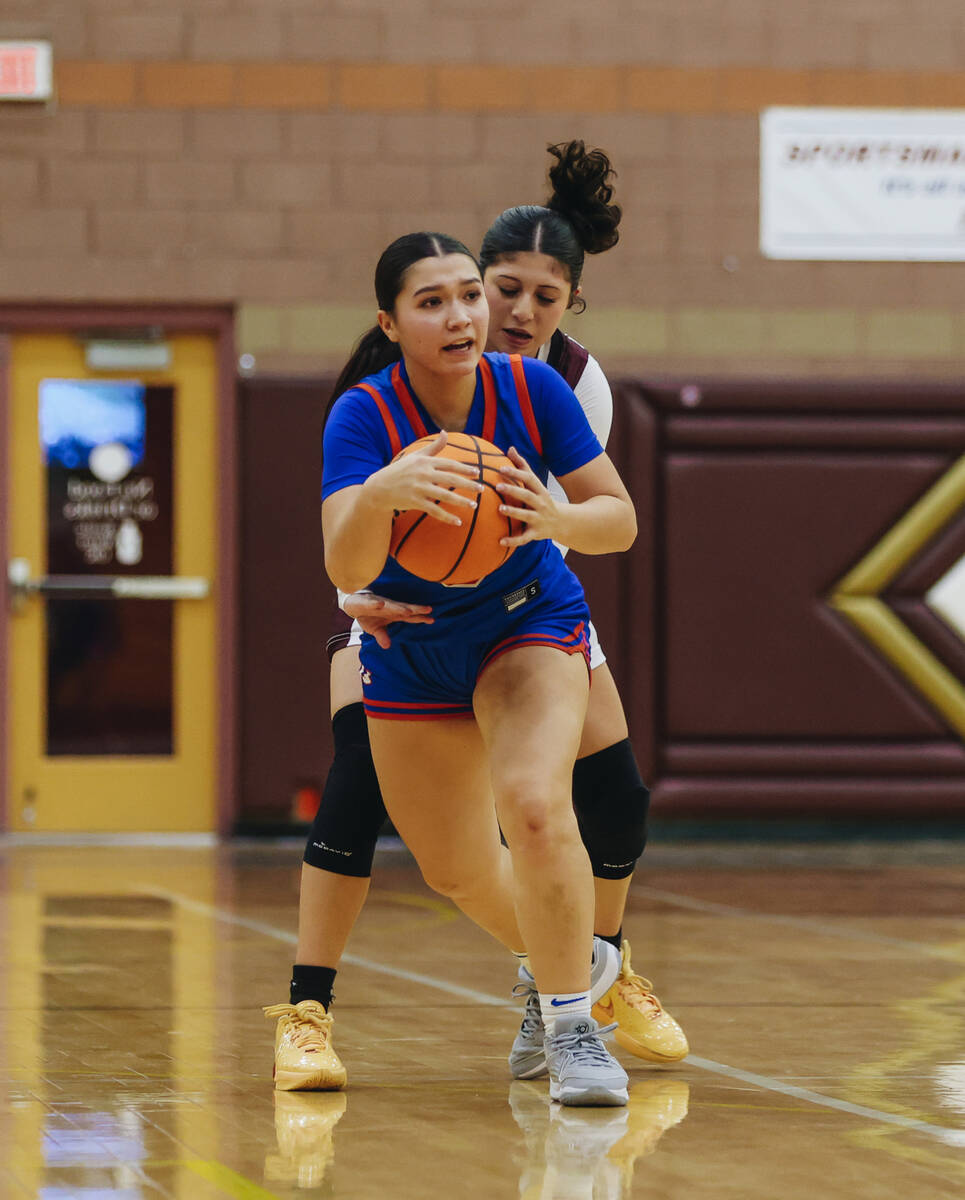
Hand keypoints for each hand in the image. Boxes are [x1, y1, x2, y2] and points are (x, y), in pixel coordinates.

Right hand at [343, 591, 432, 648]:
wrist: (351, 603)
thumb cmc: (367, 614)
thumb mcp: (374, 629)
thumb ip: (382, 636)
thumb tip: (387, 646)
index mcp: (393, 614)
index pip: (409, 616)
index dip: (420, 618)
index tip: (432, 620)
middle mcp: (388, 607)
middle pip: (404, 608)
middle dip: (415, 609)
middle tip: (428, 609)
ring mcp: (378, 603)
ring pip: (390, 605)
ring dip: (398, 607)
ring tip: (408, 610)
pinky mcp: (366, 602)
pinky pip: (371, 603)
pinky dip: (376, 603)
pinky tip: (380, 604)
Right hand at [366, 431, 482, 525]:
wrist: (379, 488)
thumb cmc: (400, 470)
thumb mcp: (416, 456)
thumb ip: (433, 447)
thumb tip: (446, 432)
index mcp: (425, 462)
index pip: (449, 464)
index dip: (465, 469)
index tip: (478, 473)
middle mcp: (423, 474)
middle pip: (451, 479)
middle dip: (468, 485)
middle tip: (482, 490)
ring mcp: (419, 489)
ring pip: (444, 496)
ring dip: (461, 502)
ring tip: (474, 506)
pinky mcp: (415, 502)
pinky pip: (434, 510)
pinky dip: (447, 517)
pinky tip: (458, 522)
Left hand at [495, 447, 561, 546]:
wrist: (563, 523)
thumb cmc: (542, 500)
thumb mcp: (536, 484)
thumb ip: (523, 467)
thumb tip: (510, 448)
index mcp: (540, 490)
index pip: (529, 479)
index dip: (516, 473)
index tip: (502, 468)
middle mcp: (541, 504)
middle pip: (528, 496)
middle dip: (514, 491)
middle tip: (498, 487)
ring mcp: (539, 519)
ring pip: (526, 516)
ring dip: (514, 512)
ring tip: (500, 509)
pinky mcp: (536, 534)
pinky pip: (524, 538)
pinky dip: (513, 541)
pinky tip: (500, 541)